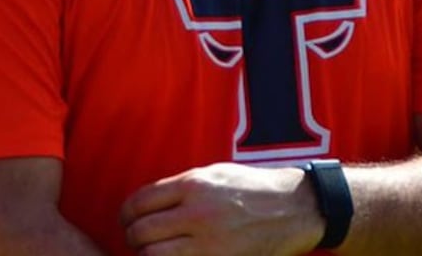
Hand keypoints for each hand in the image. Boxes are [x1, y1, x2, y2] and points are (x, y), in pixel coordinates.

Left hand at [120, 162, 322, 255]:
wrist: (295, 209)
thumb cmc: (254, 189)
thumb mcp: (216, 174)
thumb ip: (181, 188)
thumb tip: (146, 205)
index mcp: (194, 185)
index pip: (139, 202)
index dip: (126, 215)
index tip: (129, 221)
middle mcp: (197, 213)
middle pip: (141, 232)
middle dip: (133, 238)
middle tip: (139, 240)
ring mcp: (207, 243)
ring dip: (148, 255)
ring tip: (155, 252)